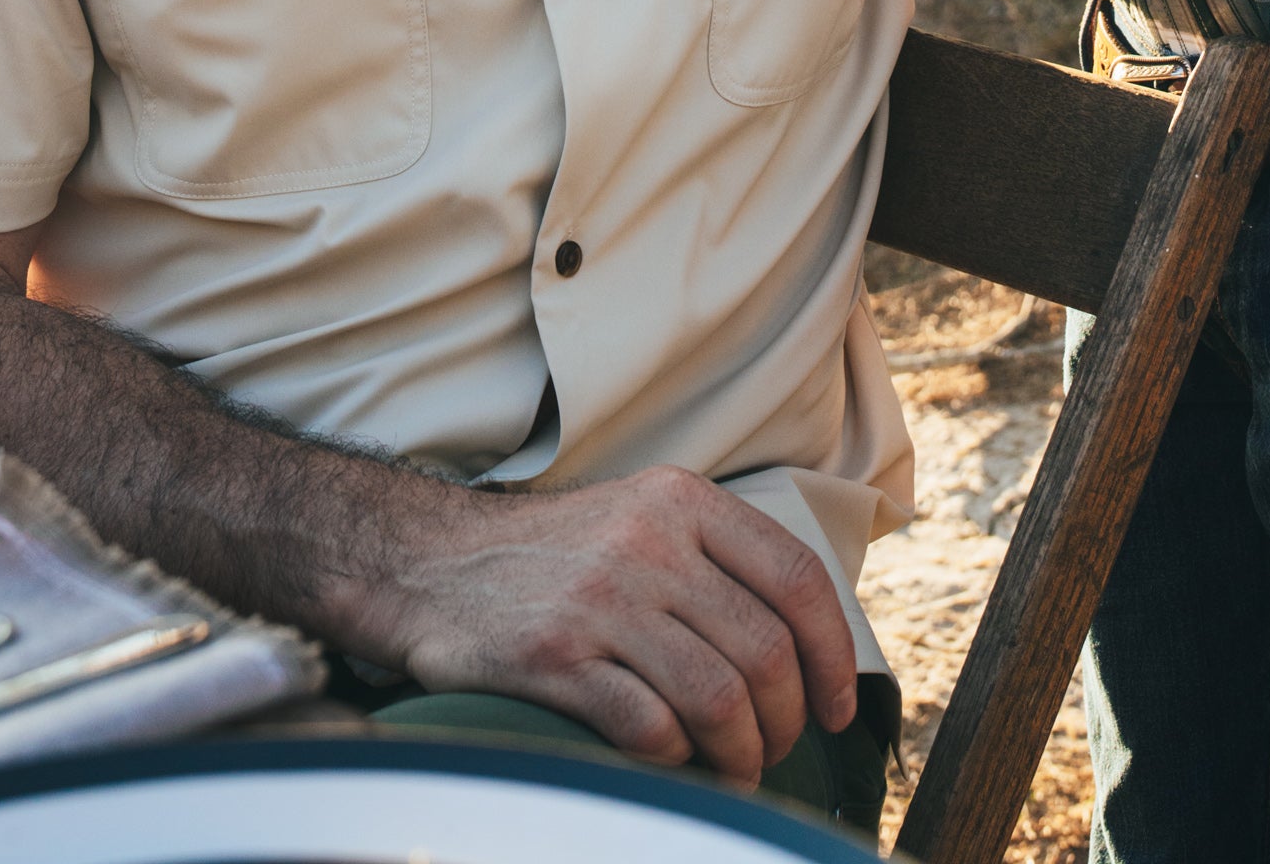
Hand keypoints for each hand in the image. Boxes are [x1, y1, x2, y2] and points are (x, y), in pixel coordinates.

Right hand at [374, 465, 858, 782]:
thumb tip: (809, 641)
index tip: (838, 707)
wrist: (431, 564)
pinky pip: (649, 728)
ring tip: (734, 769)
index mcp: (683, 500)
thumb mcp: (643, 517)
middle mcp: (648, 541)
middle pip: (764, 650)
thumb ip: (719, 558)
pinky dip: (678, 761)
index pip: (796, 577)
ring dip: (741, 753)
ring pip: (718, 697)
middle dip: (788, 719)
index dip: (834, 654)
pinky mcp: (554, 658)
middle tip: (778, 749)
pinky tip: (676, 764)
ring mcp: (600, 598)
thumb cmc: (557, 555)